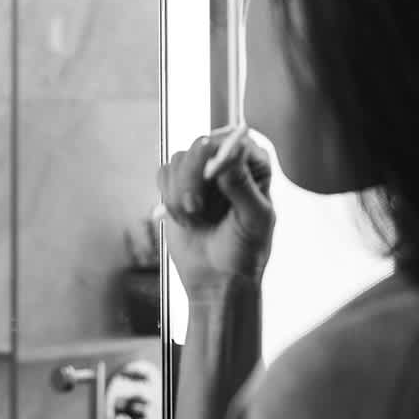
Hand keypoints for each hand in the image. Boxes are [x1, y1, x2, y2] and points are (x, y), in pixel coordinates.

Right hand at [157, 130, 274, 297]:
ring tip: (194, 218)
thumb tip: (231, 155)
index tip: (212, 174)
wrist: (217, 280)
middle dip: (194, 177)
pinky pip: (164, 174)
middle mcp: (228, 164)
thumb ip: (242, 187)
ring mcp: (201, 173)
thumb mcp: (253, 221)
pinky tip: (185, 219)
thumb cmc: (244, 253)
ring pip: (179, 160)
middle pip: (201, 144)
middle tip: (196, 207)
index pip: (236, 138)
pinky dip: (170, 199)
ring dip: (181, 193)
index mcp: (254, 166)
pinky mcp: (178, 185)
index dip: (220, 151)